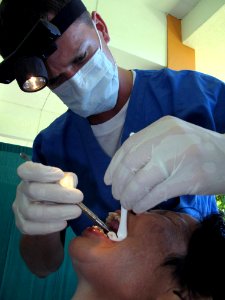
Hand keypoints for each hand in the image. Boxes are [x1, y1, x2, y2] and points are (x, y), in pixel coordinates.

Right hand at [13, 162, 82, 234]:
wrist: (48, 211)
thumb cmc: (56, 189)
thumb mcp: (64, 180)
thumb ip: (67, 180)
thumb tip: (69, 185)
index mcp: (29, 175)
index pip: (26, 170)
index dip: (42, 172)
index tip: (60, 174)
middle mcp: (21, 190)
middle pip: (33, 191)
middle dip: (59, 194)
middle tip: (79, 197)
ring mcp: (19, 208)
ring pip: (33, 212)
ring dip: (58, 212)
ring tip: (76, 211)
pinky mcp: (21, 224)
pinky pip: (32, 228)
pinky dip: (50, 226)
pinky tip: (64, 223)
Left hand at [104, 116, 224, 212]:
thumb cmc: (198, 149)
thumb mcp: (174, 137)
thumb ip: (151, 146)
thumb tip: (123, 170)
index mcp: (162, 126)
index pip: (128, 147)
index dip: (114, 166)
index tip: (108, 180)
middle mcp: (168, 139)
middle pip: (131, 163)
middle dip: (119, 183)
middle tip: (117, 195)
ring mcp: (179, 157)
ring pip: (141, 181)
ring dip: (129, 195)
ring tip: (127, 203)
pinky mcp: (188, 177)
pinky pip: (157, 193)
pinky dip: (144, 202)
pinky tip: (140, 207)